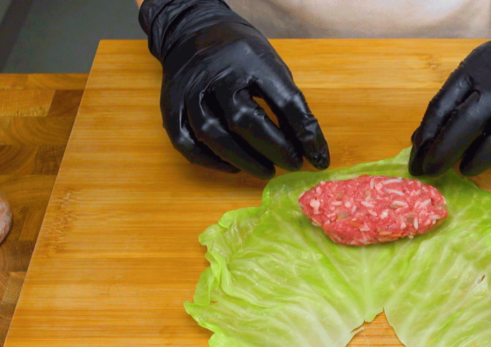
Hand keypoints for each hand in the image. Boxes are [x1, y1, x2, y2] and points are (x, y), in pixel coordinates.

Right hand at [140, 0, 328, 178]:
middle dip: (273, 149)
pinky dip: (210, 161)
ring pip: (211, 134)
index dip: (305, 133)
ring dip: (243, 160)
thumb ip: (288, 103)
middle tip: (292, 165)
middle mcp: (216, 75)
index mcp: (251, 60)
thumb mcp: (271, 67)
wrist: (192, 32)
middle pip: (243, 120)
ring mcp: (190, 91)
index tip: (319, 157)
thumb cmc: (240, 55)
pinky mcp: (171, 106)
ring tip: (266, 170)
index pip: (284, 101)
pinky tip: (232, 167)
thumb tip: (308, 147)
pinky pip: (186, 142)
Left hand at [409, 0, 490, 176]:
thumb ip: (454, 99)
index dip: (428, 136)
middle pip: (471, 120)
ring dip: (481, 158)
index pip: (445, 103)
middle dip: (446, 152)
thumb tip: (422, 140)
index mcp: (482, 65)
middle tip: (433, 173)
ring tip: (467, 170)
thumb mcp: (483, 67)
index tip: (416, 161)